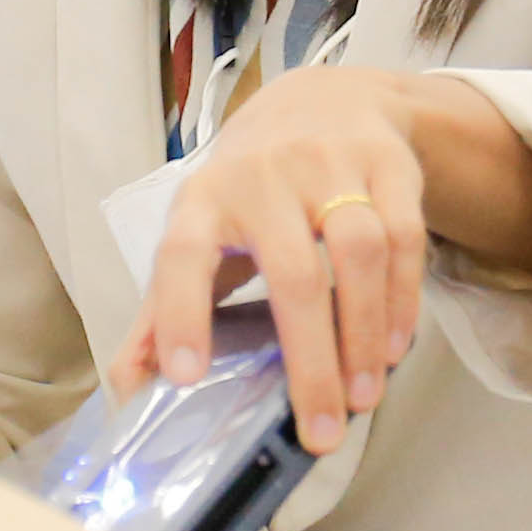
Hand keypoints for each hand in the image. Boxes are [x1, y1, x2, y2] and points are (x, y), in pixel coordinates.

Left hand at [122, 66, 425, 454]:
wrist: (324, 98)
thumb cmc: (251, 186)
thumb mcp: (199, 230)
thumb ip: (160, 309)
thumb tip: (128, 385)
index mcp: (205, 199)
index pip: (182, 254)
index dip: (179, 314)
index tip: (187, 377)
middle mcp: (266, 176)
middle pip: (293, 274)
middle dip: (310, 362)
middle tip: (322, 432)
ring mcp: (332, 165)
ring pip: (358, 253)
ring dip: (363, 334)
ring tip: (364, 397)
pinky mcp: (388, 164)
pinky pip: (404, 236)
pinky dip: (402, 299)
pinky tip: (393, 347)